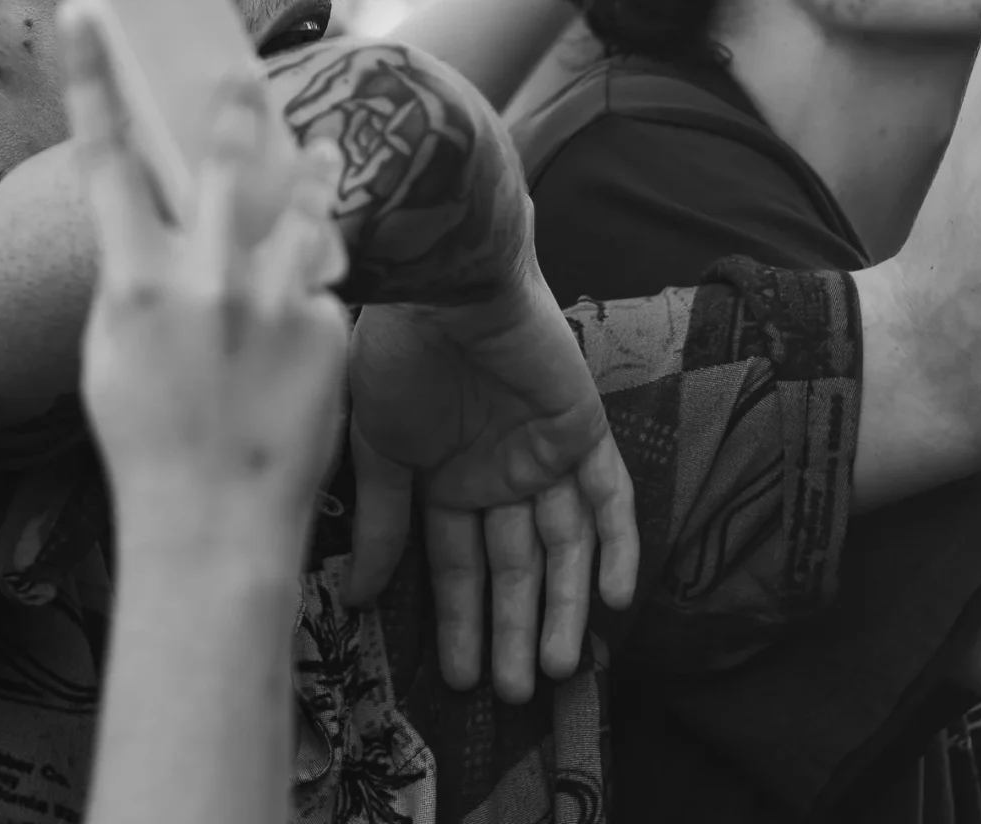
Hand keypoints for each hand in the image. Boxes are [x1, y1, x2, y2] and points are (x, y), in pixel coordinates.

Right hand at [67, 12, 348, 546]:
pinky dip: (310, 290)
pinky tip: (298, 319)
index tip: (88, 14)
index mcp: (135, 283)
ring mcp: (273, 302)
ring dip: (310, 172)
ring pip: (304, 204)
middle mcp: (206, 282)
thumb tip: (160, 218)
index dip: (91, 79)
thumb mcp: (113, 352)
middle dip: (236, 104)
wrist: (213, 530)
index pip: (106, 159)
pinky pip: (320, 285)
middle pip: (229, 158)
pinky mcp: (327, 329)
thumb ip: (139, 276)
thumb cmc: (148, 441)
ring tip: (317, 152)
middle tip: (245, 72)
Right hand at [343, 279, 640, 701]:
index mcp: (443, 477)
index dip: (460, 619)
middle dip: (512, 628)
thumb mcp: (378, 448)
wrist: (442, 288)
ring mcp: (543, 453)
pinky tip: (615, 600)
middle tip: (512, 692)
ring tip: (554, 667)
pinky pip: (610, 497)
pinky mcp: (583, 430)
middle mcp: (496, 473)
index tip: (458, 677)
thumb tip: (362, 597)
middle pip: (514, 566)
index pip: (457, 565)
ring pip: (564, 545)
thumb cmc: (396, 357)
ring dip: (562, 604)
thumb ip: (385, 523)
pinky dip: (618, 546)